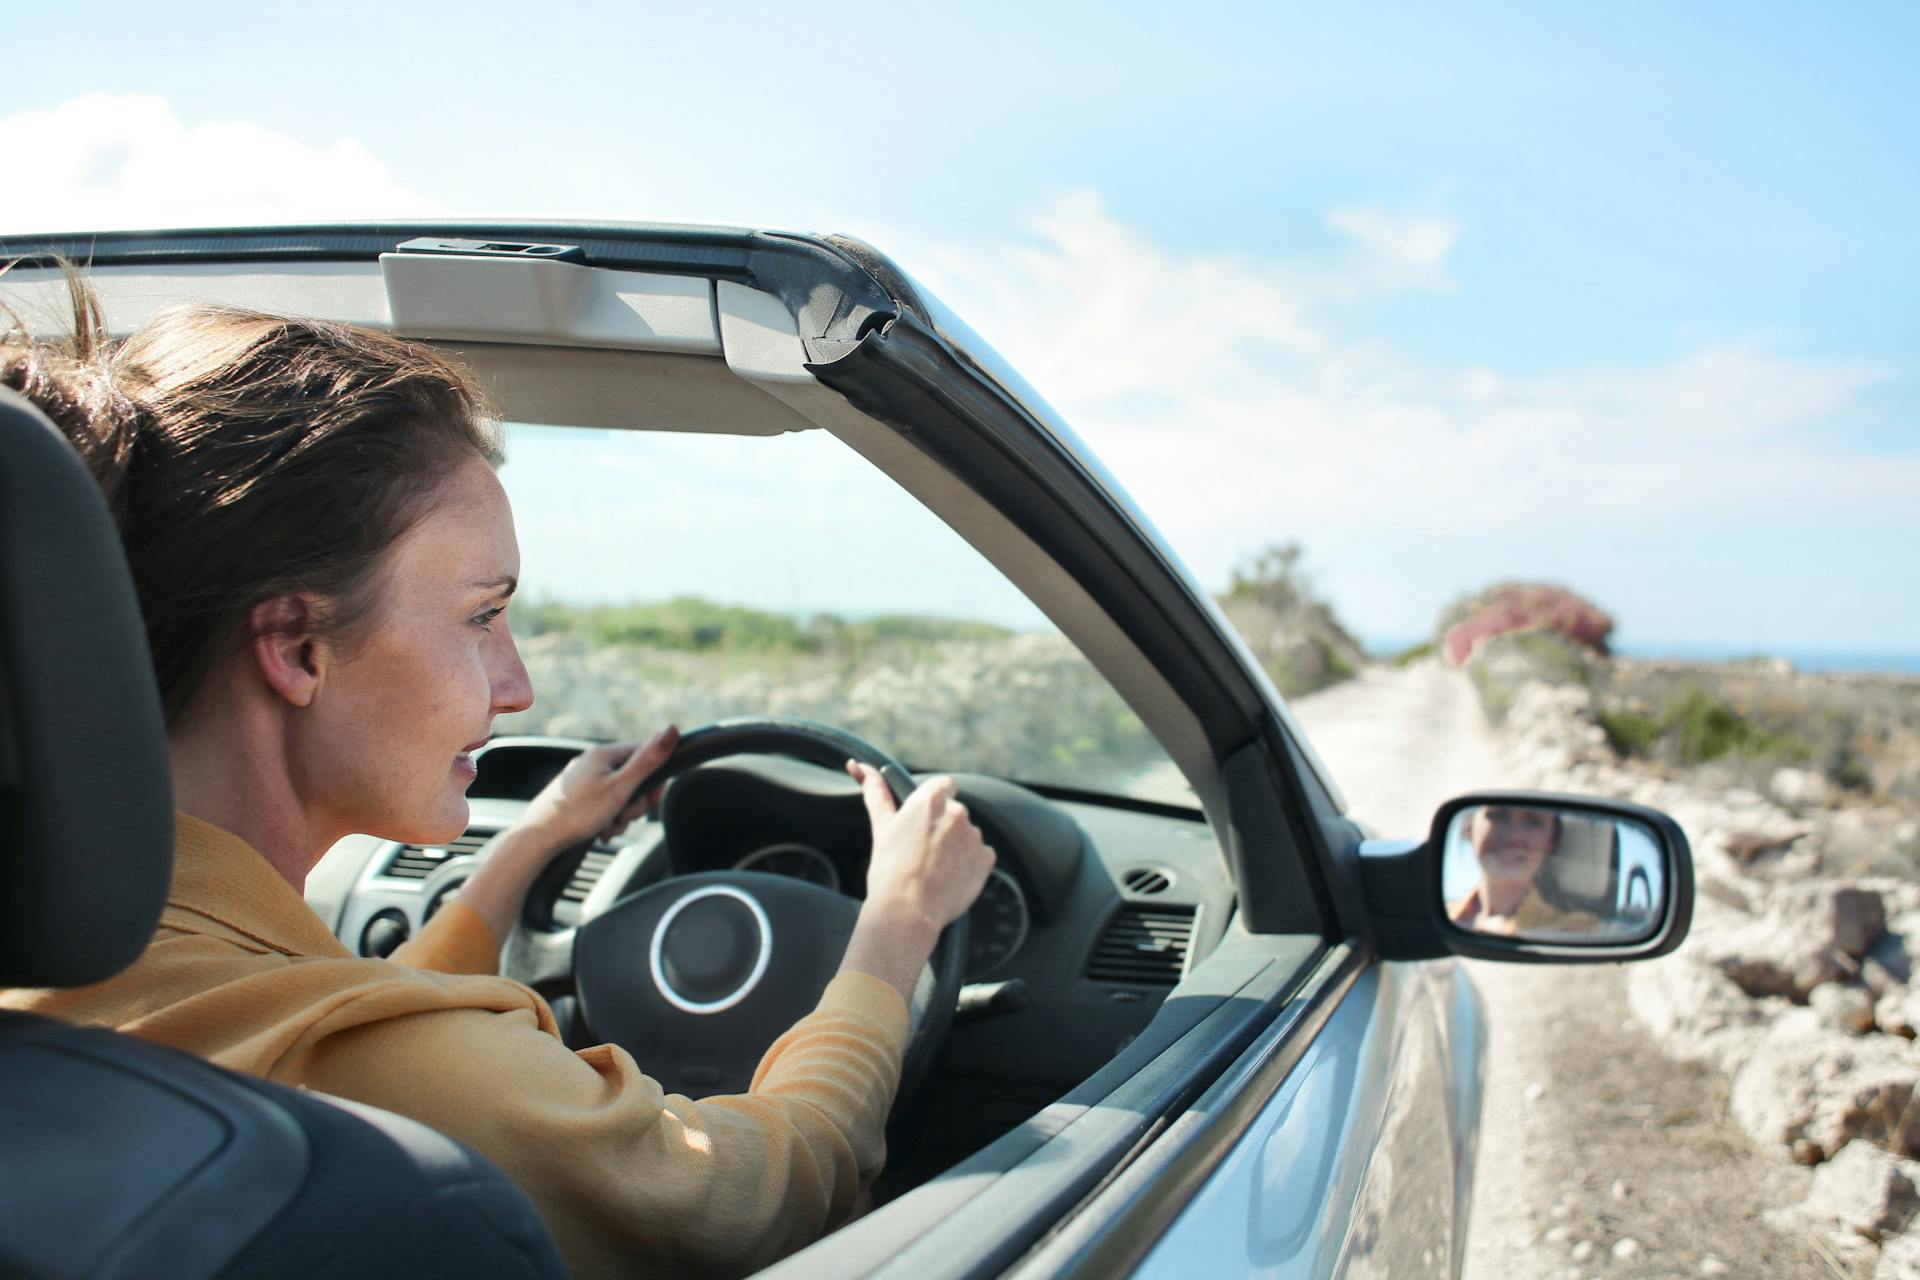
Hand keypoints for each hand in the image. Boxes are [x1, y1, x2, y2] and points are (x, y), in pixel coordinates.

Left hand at [520, 726, 679, 848]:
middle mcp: (591, 761)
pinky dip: (606, 818)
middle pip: (631, 776)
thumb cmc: (577, 814)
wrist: (537, 838)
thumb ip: (647, 761)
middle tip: (626, 817)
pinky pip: (602, 803)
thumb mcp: (620, 788)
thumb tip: (672, 730)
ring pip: (618, 793)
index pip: (643, 753)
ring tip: (609, 828)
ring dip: (621, 814)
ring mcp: (581, 779)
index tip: (653, 798)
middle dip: (635, 801)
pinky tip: (600, 831)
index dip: (654, 776)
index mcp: (603, 754)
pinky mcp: (574, 796)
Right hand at [850, 764, 995, 934]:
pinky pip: (979, 855)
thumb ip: (877, 793)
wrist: (908, 912)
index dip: (935, 801)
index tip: (925, 819)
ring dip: (955, 846)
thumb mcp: (881, 827)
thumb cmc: (889, 870)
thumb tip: (860, 767)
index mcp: (930, 800)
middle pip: (954, 812)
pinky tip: (949, 878)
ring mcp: (974, 836)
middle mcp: (957, 812)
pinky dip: (968, 864)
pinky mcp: (986, 859)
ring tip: (933, 870)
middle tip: (921, 852)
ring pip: (966, 835)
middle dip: (942, 827)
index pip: (944, 784)